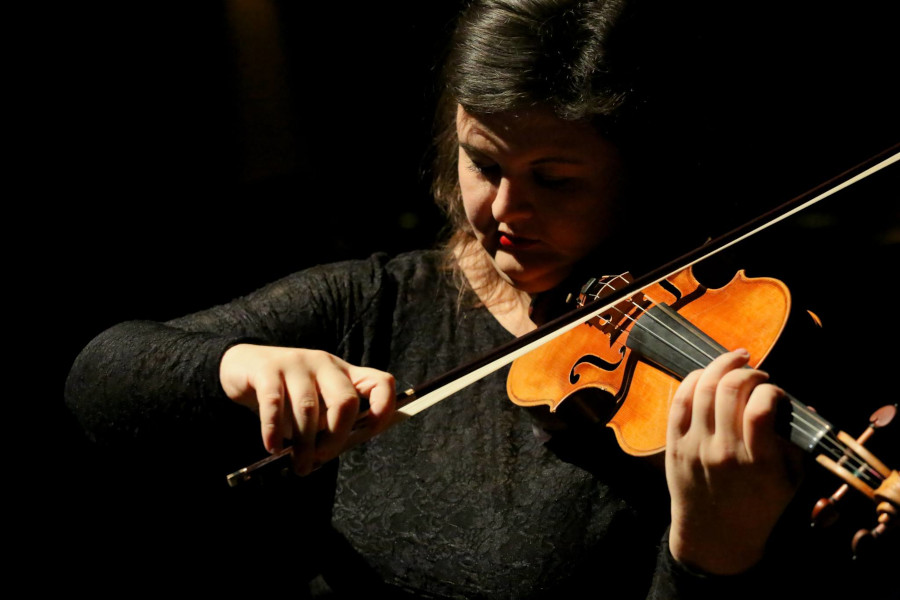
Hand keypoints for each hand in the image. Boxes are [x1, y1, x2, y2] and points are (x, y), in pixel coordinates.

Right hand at [220, 344, 395, 474]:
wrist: (243, 365)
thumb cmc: (287, 394)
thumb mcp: (316, 404)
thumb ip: (329, 423)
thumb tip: (332, 454)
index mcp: (344, 373)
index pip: (380, 383)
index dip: (384, 410)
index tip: (367, 435)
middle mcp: (325, 364)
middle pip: (345, 401)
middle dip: (336, 437)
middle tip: (321, 459)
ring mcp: (297, 363)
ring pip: (309, 408)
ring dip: (304, 443)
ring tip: (298, 465)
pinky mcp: (268, 369)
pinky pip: (275, 403)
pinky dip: (274, 430)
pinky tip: (273, 447)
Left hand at [665, 349, 802, 573]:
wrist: (715, 537)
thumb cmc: (759, 509)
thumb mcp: (791, 483)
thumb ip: (794, 443)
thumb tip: (800, 405)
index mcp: (758, 464)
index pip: (761, 409)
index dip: (770, 390)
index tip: (775, 393)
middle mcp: (723, 452)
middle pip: (729, 390)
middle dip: (746, 372)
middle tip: (756, 372)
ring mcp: (694, 447)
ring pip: (702, 389)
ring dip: (720, 366)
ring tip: (734, 362)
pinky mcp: (674, 445)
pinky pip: (679, 401)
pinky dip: (693, 380)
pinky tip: (707, 375)